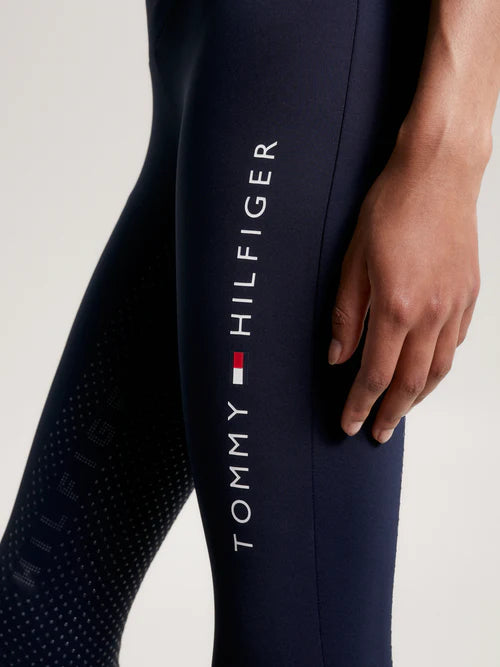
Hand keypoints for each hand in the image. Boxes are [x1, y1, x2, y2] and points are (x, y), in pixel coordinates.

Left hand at [328, 120, 489, 443]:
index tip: (350, 423)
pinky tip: (427, 371)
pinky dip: (438, 366)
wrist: (438, 173)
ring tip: (399, 410)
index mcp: (396, 307)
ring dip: (418, 397)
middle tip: (376, 432)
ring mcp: (454, 305)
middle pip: (411, 382)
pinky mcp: (468, 294)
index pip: (375, 373)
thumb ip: (346, 314)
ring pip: (438, 369)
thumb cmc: (392, 208)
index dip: (360, 403)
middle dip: (390, 412)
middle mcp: (431, 314)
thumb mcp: (353, 260)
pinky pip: (454, 344)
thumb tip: (338, 355)